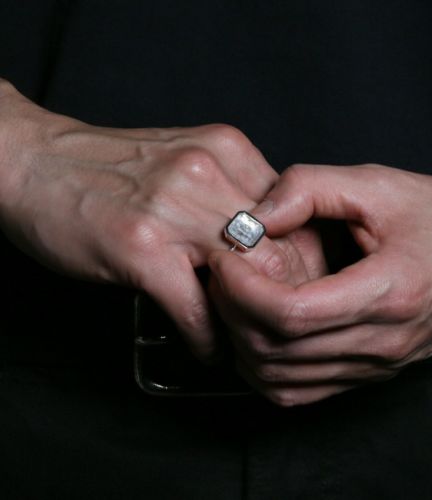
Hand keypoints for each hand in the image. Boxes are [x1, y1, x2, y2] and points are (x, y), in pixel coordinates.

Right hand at [0, 80, 326, 360]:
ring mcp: (173, 209)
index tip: (305, 292)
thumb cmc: (111, 170)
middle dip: (290, 298)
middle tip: (286, 327)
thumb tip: (270, 242)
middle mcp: (208, 173)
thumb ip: (231, 192)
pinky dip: (208, 339)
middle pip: (283, 248)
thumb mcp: (186, 162)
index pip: (297, 214)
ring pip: (248, 280)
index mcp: (228, 150)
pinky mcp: (139, 247)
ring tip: (249, 342)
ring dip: (250, 323)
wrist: (34, 162)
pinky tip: (208, 349)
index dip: (309, 263)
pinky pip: (196, 308)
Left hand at [209, 163, 431, 404]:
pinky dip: (265, 369)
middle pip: (276, 351)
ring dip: (241, 343)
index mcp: (387, 292)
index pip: (291, 313)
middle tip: (221, 273)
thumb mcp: (377, 184)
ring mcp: (374, 364)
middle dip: (230, 312)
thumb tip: (256, 217)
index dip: (242, 289)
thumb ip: (310, 189)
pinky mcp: (368, 371)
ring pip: (281, 380)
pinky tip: (255, 334)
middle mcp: (380, 342)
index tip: (225, 258)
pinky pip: (301, 392)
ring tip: (233, 300)